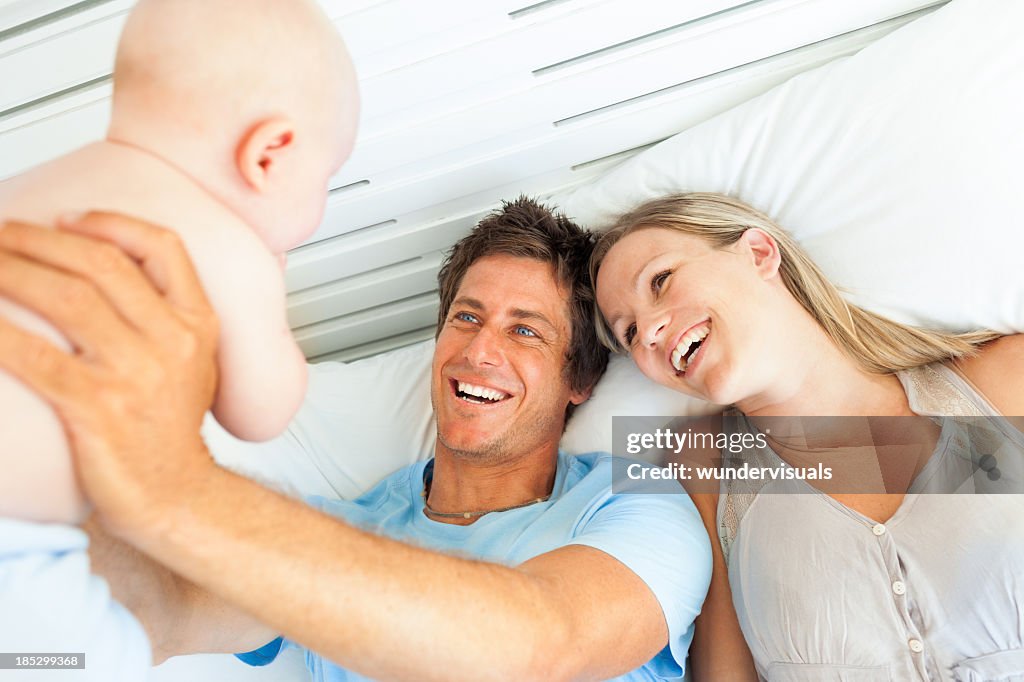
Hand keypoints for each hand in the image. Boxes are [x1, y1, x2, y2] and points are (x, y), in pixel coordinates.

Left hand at [0, 213, 219, 534]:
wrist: (174, 498)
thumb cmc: (169, 433)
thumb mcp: (193, 365)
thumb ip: (165, 317)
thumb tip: (101, 274)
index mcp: (199, 326)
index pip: (165, 249)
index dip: (111, 224)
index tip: (67, 219)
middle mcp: (173, 343)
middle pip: (102, 264)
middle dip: (40, 240)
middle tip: (1, 234)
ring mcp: (137, 375)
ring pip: (67, 298)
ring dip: (11, 271)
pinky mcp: (98, 408)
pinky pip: (34, 355)